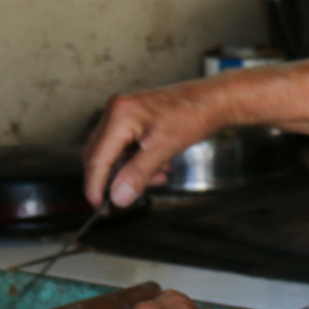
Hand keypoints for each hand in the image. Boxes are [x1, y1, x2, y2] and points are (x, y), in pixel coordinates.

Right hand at [83, 81, 229, 206]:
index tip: (100, 207)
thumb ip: (138, 174)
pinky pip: (126, 147)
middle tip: (129, 198)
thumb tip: (118, 197)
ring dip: (131, 172)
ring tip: (158, 177)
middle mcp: (116, 111)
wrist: (213, 100)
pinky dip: (138, 162)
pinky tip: (159, 167)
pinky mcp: (132, 119)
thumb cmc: (193, 115)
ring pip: (114, 155)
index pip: (96, 159)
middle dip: (116, 180)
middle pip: (101, 157)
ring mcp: (123, 114)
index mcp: (119, 115)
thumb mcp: (164, 149)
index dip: (95, 186)